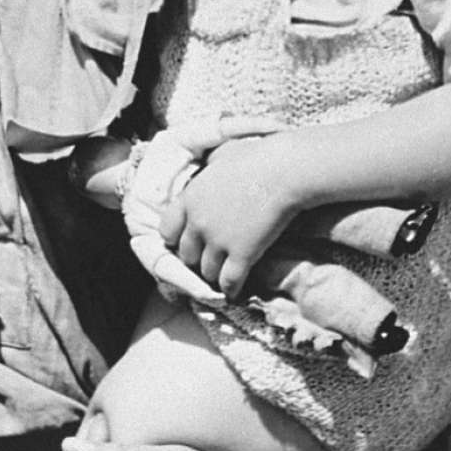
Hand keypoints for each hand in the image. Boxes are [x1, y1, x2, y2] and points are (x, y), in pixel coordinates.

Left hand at [161, 130, 301, 298]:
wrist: (283, 171)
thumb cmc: (255, 158)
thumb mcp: (220, 158)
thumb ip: (208, 171)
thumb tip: (209, 168)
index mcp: (190, 198)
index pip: (168, 230)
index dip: (177, 239)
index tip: (186, 242)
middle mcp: (198, 222)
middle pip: (187, 255)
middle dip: (197, 259)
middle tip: (209, 260)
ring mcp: (219, 241)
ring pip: (207, 272)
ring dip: (215, 275)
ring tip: (224, 275)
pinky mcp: (242, 255)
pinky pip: (229, 282)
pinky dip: (231, 290)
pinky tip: (235, 292)